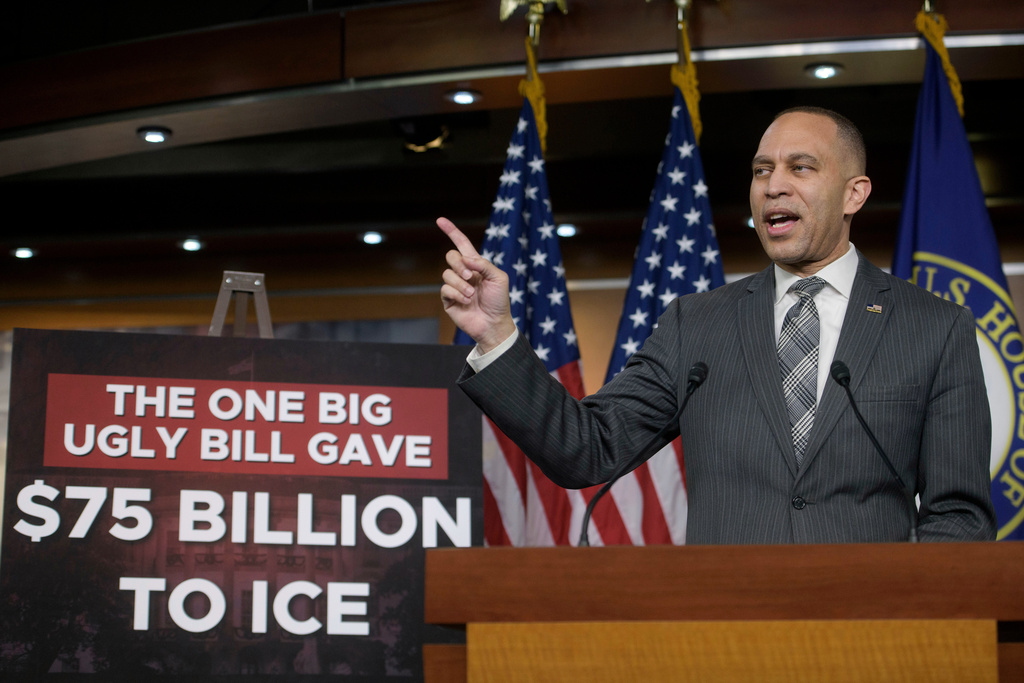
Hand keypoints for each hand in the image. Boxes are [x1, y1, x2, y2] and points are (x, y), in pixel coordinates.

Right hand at [438, 217, 516, 352]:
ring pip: (447, 274)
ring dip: (461, 284)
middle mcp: (463, 273)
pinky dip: (456, 294)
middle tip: (470, 277)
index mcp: (476, 265)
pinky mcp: (448, 300)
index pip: (461, 244)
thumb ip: (484, 264)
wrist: (494, 323)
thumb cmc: (499, 301)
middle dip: (459, 265)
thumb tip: (466, 259)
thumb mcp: (499, 278)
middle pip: (451, 256)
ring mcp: (455, 286)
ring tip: (471, 295)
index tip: (440, 220)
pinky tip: (466, 301)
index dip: (451, 231)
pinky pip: (445, 289)